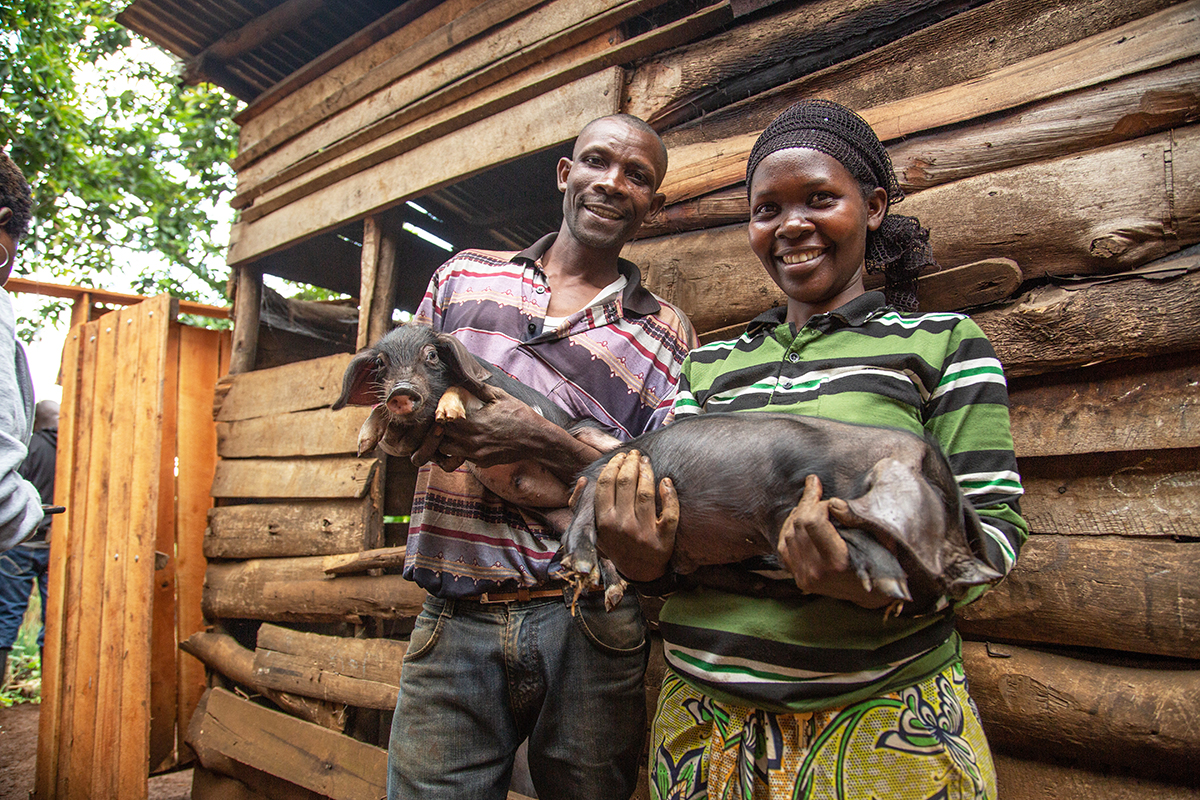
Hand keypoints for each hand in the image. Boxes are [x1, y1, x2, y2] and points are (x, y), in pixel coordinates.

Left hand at [411, 387, 603, 480]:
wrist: (536, 439)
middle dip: (437, 430)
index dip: (438, 414)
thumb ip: (478, 388)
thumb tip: (462, 377)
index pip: (443, 421)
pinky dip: (458, 449)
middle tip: (440, 420)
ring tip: (450, 431)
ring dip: (445, 442)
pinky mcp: (482, 462)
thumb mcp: (500, 396)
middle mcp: (471, 442)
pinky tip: (465, 439)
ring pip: (447, 451)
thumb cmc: (520, 415)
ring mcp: (476, 454)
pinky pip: (461, 457)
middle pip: (440, 439)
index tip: (440, 408)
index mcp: (474, 423)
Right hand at [590, 450, 678, 581]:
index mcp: (604, 521)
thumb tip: (583, 481)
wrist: (639, 572)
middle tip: (635, 454)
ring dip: (647, 471)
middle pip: (626, 483)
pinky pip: (671, 513)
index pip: (606, 484)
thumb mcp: (592, 530)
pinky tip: (666, 481)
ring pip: (646, 493)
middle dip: (630, 463)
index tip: (619, 457)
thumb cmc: (615, 545)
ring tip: (646, 461)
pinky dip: (669, 495)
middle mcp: (623, 526)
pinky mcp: (664, 539)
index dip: (613, 465)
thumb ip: (580, 506)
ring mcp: (644, 533)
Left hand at [777, 474, 890, 607]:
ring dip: (798, 514)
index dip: (818, 503)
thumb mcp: (879, 538)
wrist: (875, 594)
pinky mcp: (799, 578)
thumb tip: (833, 503)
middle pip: (798, 524)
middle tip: (817, 490)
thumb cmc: (882, 563)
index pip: (813, 521)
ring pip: (788, 533)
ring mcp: (804, 577)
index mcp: (837, 561)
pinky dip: (789, 529)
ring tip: (811, 503)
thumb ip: (856, 519)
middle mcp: (816, 571)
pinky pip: (783, 546)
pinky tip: (799, 519)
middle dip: (808, 503)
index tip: (829, 498)